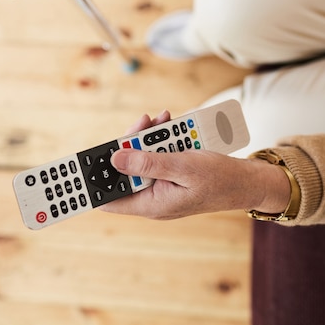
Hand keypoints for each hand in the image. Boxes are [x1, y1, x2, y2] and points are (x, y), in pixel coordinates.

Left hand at [102, 111, 291, 219]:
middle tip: (142, 124)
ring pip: (140, 157)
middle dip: (130, 145)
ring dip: (149, 138)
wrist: (247, 180)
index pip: (109, 199)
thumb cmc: (219, 178)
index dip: (93, 184)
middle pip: (124, 169)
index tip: (78, 169)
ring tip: (161, 120)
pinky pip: (156, 154)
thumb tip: (114, 157)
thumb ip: (148, 163)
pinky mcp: (169, 173)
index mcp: (151, 204)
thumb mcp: (183, 168)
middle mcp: (151, 196)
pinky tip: (168, 124)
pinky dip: (161, 139)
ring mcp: (160, 184)